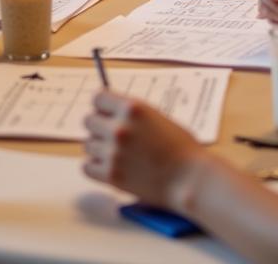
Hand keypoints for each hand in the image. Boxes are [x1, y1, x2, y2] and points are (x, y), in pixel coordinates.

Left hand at [83, 90, 203, 207]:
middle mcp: (119, 128)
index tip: (107, 112)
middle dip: (99, 127)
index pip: (97, 98)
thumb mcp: (155, 117)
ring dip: (99, 148)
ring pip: (87, 144)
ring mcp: (113, 152)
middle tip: (113, 135)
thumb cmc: (179, 147)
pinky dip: (96, 168)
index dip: (102, 106)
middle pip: (88, 121)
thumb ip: (130, 113)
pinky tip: (111, 167)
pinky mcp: (111, 175)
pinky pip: (87, 167)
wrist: (190, 178)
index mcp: (131, 108)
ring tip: (118, 154)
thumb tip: (108, 111)